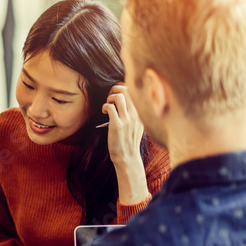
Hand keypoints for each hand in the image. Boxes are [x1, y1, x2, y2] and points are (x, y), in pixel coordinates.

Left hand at [102, 84, 148, 203]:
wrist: (127, 157)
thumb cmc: (128, 141)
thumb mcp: (137, 125)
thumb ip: (134, 113)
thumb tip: (124, 100)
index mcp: (141, 113)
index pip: (135, 91)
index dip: (123, 88)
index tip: (117, 94)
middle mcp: (136, 114)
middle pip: (126, 90)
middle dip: (114, 90)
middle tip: (110, 99)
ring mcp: (127, 119)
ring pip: (118, 96)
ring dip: (109, 97)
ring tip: (107, 105)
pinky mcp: (117, 125)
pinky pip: (109, 107)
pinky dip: (104, 106)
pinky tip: (104, 112)